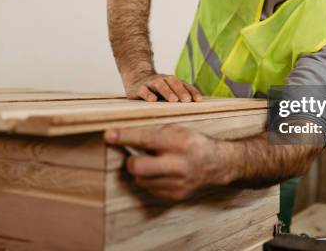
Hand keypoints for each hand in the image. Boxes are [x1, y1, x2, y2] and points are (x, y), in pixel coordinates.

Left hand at [104, 124, 231, 200]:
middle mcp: (177, 165)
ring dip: (140, 171)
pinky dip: (150, 179)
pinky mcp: (174, 195)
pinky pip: (150, 188)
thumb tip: (127, 139)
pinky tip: (161, 172)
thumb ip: (154, 135)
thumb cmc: (193, 143)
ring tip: (152, 163)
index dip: (124, 137)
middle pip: (138, 167)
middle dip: (130, 161)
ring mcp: (176, 183)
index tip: (108, 135)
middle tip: (134, 156)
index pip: (145, 139)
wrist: (217, 164)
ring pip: (140, 179)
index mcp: (178, 143)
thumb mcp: (178, 130)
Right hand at [125, 73, 202, 102]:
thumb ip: (180, 96)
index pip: (184, 84)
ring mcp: (151, 83)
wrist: (137, 79)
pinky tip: (153, 100)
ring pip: (160, 85)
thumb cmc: (158, 89)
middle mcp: (163, 79)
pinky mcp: (139, 88)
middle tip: (187, 100)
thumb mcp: (169, 91)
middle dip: (181, 91)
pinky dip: (148, 94)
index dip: (192, 91)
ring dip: (167, 92)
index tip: (198, 100)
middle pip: (173, 82)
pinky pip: (144, 90)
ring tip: (174, 100)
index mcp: (172, 81)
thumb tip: (196, 107)